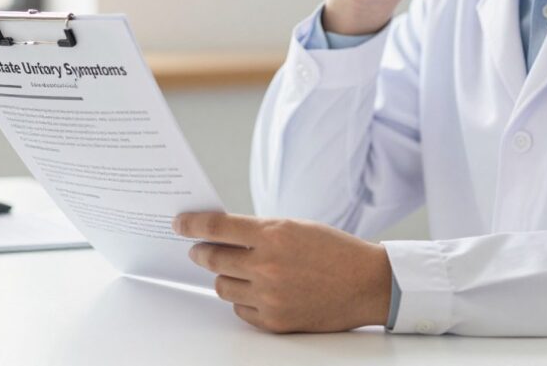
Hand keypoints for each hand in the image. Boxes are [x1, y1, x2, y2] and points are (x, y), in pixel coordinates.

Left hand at [173, 212, 392, 332]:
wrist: (367, 284)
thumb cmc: (334, 251)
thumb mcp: (295, 227)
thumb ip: (258, 231)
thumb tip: (221, 234)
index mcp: (273, 235)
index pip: (217, 227)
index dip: (192, 224)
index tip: (179, 224)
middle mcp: (267, 266)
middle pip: (212, 258)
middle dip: (200, 252)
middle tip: (197, 249)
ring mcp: (270, 296)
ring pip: (222, 286)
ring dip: (224, 277)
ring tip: (238, 271)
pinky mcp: (275, 321)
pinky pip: (240, 310)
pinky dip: (243, 300)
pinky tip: (257, 291)